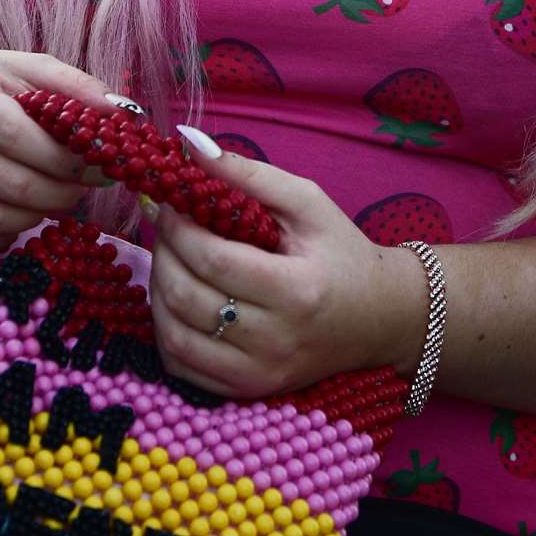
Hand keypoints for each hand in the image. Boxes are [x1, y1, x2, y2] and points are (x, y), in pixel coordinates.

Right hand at [0, 50, 117, 253]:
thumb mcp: (21, 68)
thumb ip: (73, 86)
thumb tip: (125, 115)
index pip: (13, 131)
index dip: (60, 156)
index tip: (97, 164)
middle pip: (6, 180)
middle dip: (59, 192)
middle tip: (84, 188)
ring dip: (37, 216)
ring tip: (55, 200)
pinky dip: (4, 237)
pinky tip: (20, 215)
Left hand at [148, 151, 426, 397]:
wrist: (378, 318)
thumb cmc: (341, 252)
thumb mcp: (307, 202)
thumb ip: (249, 174)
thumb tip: (189, 144)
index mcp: (297, 289)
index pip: (214, 261)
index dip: (178, 228)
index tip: (170, 202)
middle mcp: (276, 339)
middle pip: (187, 298)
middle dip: (163, 254)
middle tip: (165, 226)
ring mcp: (260, 373)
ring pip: (175, 338)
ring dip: (157, 292)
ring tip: (168, 259)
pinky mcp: (248, 390)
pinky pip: (182, 368)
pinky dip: (165, 332)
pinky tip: (175, 301)